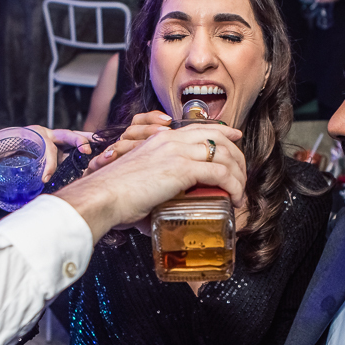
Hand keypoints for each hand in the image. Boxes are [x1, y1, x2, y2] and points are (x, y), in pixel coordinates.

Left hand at [0, 126, 91, 182]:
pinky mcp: (58, 155)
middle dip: (78, 141)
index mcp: (33, 134)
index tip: (46, 179)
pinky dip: (85, 157)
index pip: (47, 147)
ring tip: (104, 151)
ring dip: (88, 146)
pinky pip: (73, 154)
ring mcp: (54, 146)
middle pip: (67, 136)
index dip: (49, 162)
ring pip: (74, 143)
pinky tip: (97, 162)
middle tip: (86, 151)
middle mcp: (47, 137)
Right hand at [56, 122, 246, 240]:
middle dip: (237, 154)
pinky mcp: (182, 169)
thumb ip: (152, 190)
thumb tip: (154, 218)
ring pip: (224, 155)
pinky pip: (221, 174)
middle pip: (217, 137)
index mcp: (160, 139)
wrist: (101, 196)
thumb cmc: (113, 196)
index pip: (198, 127)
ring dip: (239, 174)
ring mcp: (177, 152)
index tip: (235, 137)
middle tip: (244, 172)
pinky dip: (234, 187)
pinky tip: (235, 199)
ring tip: (241, 193)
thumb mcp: (137, 182)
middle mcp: (171, 141)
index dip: (222, 131)